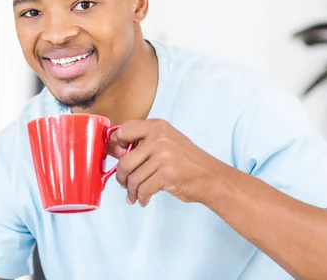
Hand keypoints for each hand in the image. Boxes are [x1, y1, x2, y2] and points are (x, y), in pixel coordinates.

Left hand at [109, 119, 228, 206]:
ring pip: (132, 178)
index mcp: (157, 126)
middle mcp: (159, 138)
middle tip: (123, 183)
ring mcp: (163, 156)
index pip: (124, 130)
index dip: (116, 145)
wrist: (211, 177)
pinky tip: (143, 199)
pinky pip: (143, 189)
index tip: (117, 156)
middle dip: (121, 176)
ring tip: (134, 194)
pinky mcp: (167, 174)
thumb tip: (114, 151)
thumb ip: (143, 143)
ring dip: (130, 190)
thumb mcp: (166, 142)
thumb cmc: (186, 161)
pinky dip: (141, 197)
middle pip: (124, 160)